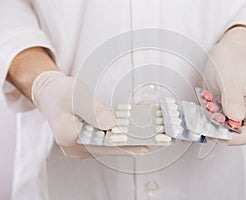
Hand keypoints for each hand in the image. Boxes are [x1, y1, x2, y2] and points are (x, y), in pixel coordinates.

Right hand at [32, 71, 147, 157]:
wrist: (50, 94)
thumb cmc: (60, 93)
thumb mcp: (76, 96)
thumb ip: (93, 111)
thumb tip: (111, 125)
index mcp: (69, 138)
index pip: (103, 146)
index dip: (125, 146)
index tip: (144, 145)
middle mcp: (76, 148)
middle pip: (109, 147)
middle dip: (131, 140)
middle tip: (152, 136)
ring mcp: (82, 146)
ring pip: (110, 143)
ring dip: (128, 135)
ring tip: (147, 127)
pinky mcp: (88, 141)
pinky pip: (107, 138)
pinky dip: (120, 131)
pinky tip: (133, 121)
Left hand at [202, 27, 245, 144]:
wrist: (226, 51)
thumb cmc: (231, 60)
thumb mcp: (230, 77)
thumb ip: (232, 99)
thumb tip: (235, 119)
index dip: (235, 138)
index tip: (216, 132)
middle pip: (238, 134)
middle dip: (219, 130)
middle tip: (205, 119)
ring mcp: (236, 111)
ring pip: (224, 129)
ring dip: (210, 123)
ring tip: (205, 106)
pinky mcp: (224, 109)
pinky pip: (215, 120)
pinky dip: (205, 117)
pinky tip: (201, 107)